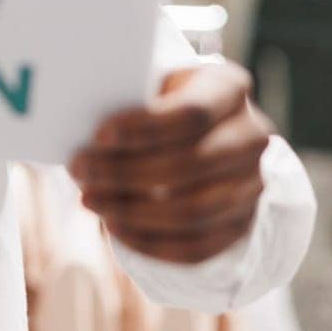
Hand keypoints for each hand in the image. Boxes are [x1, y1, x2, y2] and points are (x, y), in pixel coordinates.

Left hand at [69, 61, 271, 263]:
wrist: (201, 133)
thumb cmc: (161, 102)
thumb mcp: (153, 83)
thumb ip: (129, 96)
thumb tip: (80, 124)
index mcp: (229, 88)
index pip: (193, 113)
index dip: (144, 128)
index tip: (99, 136)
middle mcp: (251, 135)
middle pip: (190, 164)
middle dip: (125, 171)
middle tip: (80, 170)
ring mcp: (252, 183)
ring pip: (193, 210)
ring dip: (132, 210)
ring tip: (89, 199)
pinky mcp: (241, 224)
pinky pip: (196, 247)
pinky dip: (150, 242)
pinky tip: (115, 227)